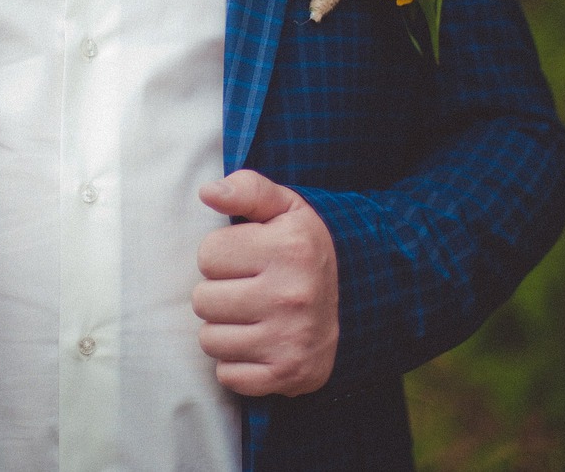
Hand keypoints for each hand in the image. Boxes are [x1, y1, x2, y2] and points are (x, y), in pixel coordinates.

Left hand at [193, 170, 338, 396]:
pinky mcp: (287, 375)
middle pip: (203, 300)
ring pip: (209, 339)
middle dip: (221, 292)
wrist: (361, 301)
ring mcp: (290, 340)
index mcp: (289, 249)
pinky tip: (261, 343)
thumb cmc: (306, 250)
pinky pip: (227, 375)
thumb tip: (208, 191)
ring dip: (225, 329)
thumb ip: (247, 189)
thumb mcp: (286, 207)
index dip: (224, 255)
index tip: (249, 258)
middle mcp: (291, 296)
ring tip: (255, 316)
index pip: (208, 254)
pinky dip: (237, 363)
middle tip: (251, 289)